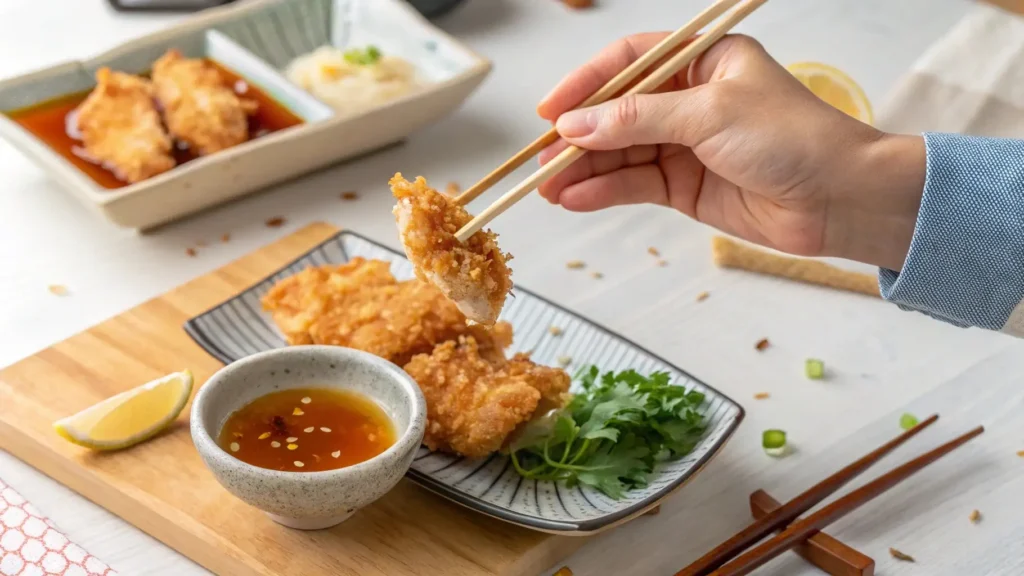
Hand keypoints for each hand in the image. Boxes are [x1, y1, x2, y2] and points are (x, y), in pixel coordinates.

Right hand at [536, 33, 925, 270]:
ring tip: (548, 189)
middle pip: (617, 113)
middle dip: (578, 137)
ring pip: (621, 153)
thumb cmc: (793, 138)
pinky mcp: (686, 187)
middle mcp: (690, 100)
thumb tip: (575, 125)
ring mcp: (686, 145)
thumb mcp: (710, 114)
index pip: (629, 63)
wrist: (841, 199)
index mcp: (702, 62)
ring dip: (584, 170)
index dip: (585, 85)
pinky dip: (604, 191)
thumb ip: (638, 120)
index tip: (550, 112)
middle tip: (541, 161)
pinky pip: (635, 184)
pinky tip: (576, 199)